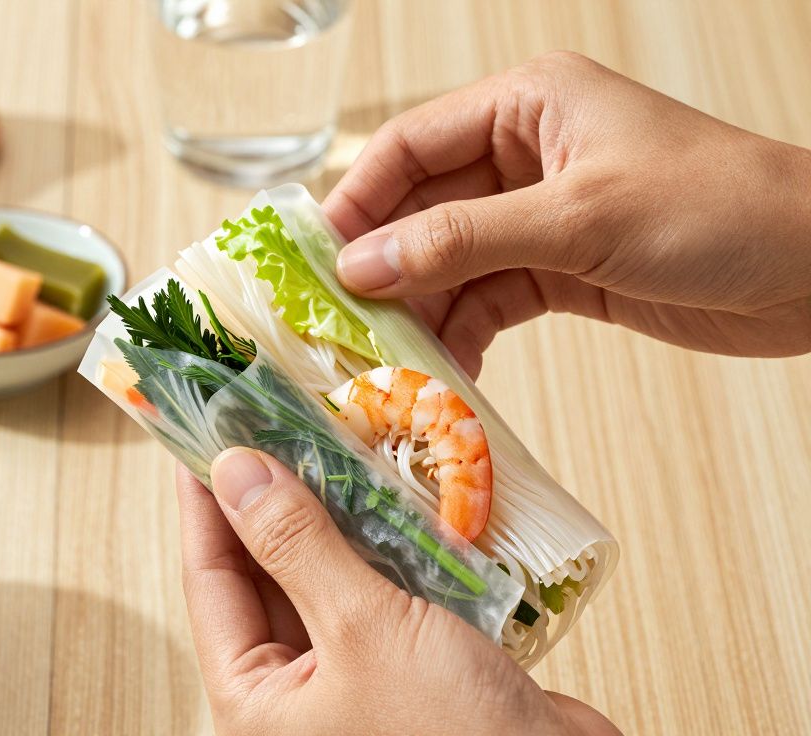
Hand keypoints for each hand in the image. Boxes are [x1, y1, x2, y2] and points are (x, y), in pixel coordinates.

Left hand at [178, 448, 619, 734]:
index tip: (206, 434)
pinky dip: (385, 545)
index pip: (210, 581)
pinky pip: (379, 594)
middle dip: (271, 501)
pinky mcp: (409, 669)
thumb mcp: (362, 631)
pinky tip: (389, 490)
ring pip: (324, 580)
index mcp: (255, 702)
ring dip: (333, 517)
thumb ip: (297, 547)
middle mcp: (295, 695)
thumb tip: (235, 473)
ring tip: (327, 441)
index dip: (207, 504)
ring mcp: (353, 681)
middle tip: (272, 425)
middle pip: (264, 576)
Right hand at [324, 51, 810, 378]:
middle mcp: (524, 155)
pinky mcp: (561, 268)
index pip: (409, 146)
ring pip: (450, 262)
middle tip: (342, 326)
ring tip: (389, 365)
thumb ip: (464, 240)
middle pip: (421, 209)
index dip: (357, 202)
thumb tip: (364, 264)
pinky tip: (446, 373)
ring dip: (421, 312)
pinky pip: (489, 299)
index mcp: (525, 107)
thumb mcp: (580, 219)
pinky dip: (465, 335)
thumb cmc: (719, 209)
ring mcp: (540, 215)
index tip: (316, 261)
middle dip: (385, 268)